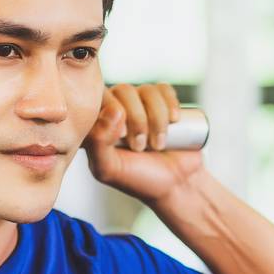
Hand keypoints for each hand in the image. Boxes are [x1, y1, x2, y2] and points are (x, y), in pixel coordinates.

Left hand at [82, 82, 203, 206]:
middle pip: (123, 90)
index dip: (112, 113)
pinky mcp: (163, 103)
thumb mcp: (109, 169)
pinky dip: (170, 104)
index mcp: (98, 122)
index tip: (123, 138)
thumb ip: (97, 143)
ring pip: (146, 90)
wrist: (176, 184)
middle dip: (137, 119)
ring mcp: (141, 105)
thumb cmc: (139, 179)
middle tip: (141, 146)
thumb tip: (112, 108)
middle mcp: (117, 109)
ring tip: (158, 144)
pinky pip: (164, 89)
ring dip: (156, 118)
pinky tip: (174, 121)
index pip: (97, 98)